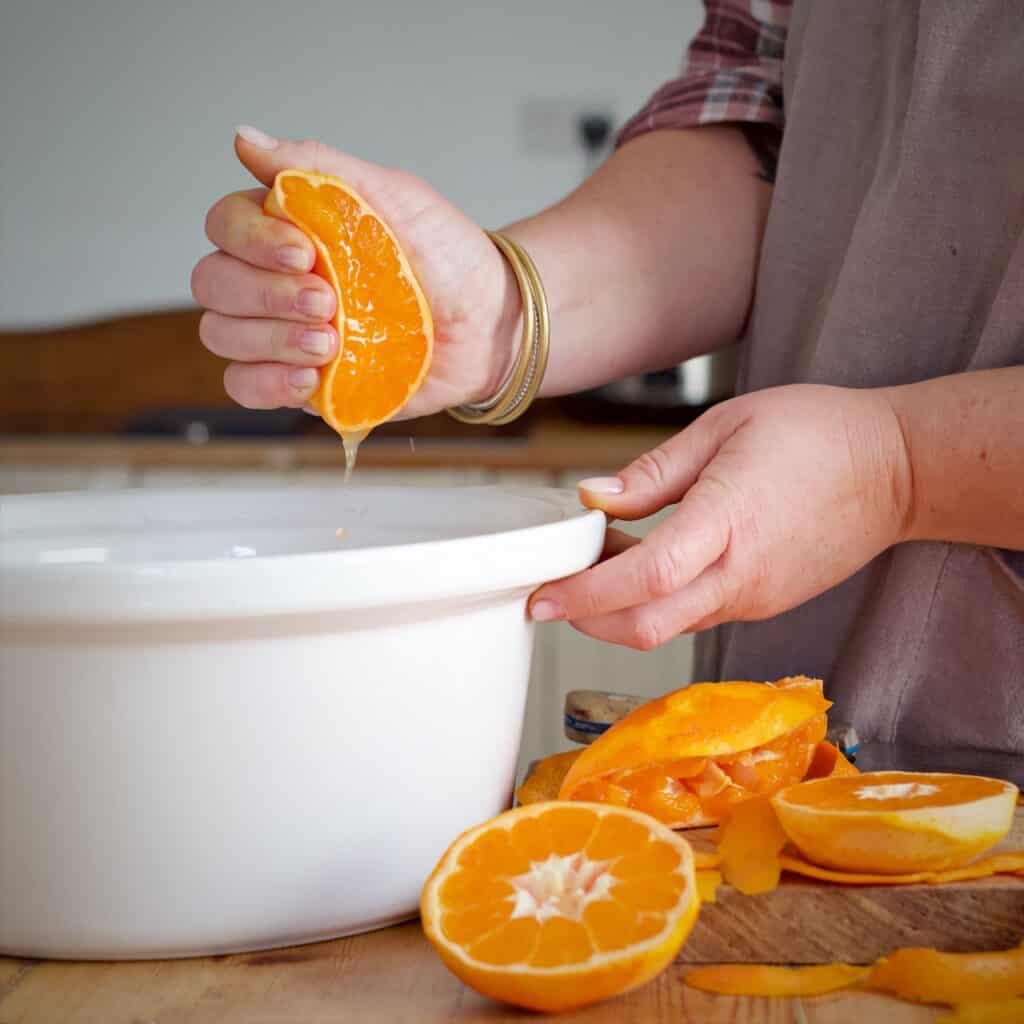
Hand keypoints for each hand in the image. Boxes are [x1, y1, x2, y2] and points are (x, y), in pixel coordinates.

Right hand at [191, 126, 515, 413]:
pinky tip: (311, 375)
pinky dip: (267, 382)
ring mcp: (283, 334)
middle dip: (266, 295)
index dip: (252, 241)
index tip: (306, 252)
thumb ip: (318, 167)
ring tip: (331, 342)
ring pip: (222, 336)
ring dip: (270, 339)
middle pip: (213, 283)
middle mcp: (274, 281)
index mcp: (287, 230)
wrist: (488, 323)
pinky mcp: (301, 382)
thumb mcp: (391, 196)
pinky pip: (245, 386)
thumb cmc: (446, 257)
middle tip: (329, 302)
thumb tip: (244, 138)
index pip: (225, 226)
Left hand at [529, 384, 911, 647]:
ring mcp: (755, 597)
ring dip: (616, 610)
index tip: (542, 594)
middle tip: (549, 591)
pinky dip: (654, 603)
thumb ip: (654, 471)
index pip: (645, 578)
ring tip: (594, 564)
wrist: (898, 470)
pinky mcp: (762, 603)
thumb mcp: (727, 427)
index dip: (585, 593)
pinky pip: (694, 615)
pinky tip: (641, 566)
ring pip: (667, 627)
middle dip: (585, 618)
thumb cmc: (817, 434)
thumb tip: (593, 497)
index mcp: (730, 520)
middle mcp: (741, 575)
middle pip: (646, 626)